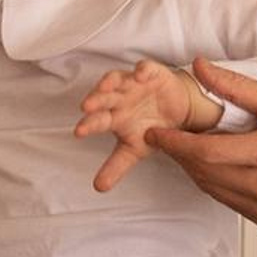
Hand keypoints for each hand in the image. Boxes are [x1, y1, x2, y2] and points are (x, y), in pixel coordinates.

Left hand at [74, 59, 214, 193]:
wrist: (178, 111)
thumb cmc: (150, 127)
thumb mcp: (135, 150)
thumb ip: (116, 166)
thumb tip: (98, 187)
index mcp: (113, 117)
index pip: (97, 121)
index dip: (88, 125)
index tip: (78, 133)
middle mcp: (118, 98)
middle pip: (103, 98)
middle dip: (95, 101)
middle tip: (86, 107)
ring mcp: (132, 84)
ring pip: (117, 80)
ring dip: (110, 82)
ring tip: (105, 86)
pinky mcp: (150, 74)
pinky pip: (145, 69)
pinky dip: (142, 70)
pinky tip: (140, 74)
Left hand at [140, 58, 256, 227]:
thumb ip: (238, 86)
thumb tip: (200, 65)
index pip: (206, 153)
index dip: (175, 144)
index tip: (155, 132)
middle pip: (205, 173)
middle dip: (180, 155)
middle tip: (163, 137)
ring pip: (214, 190)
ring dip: (194, 170)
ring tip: (184, 149)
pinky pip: (229, 202)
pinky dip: (215, 184)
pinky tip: (213, 165)